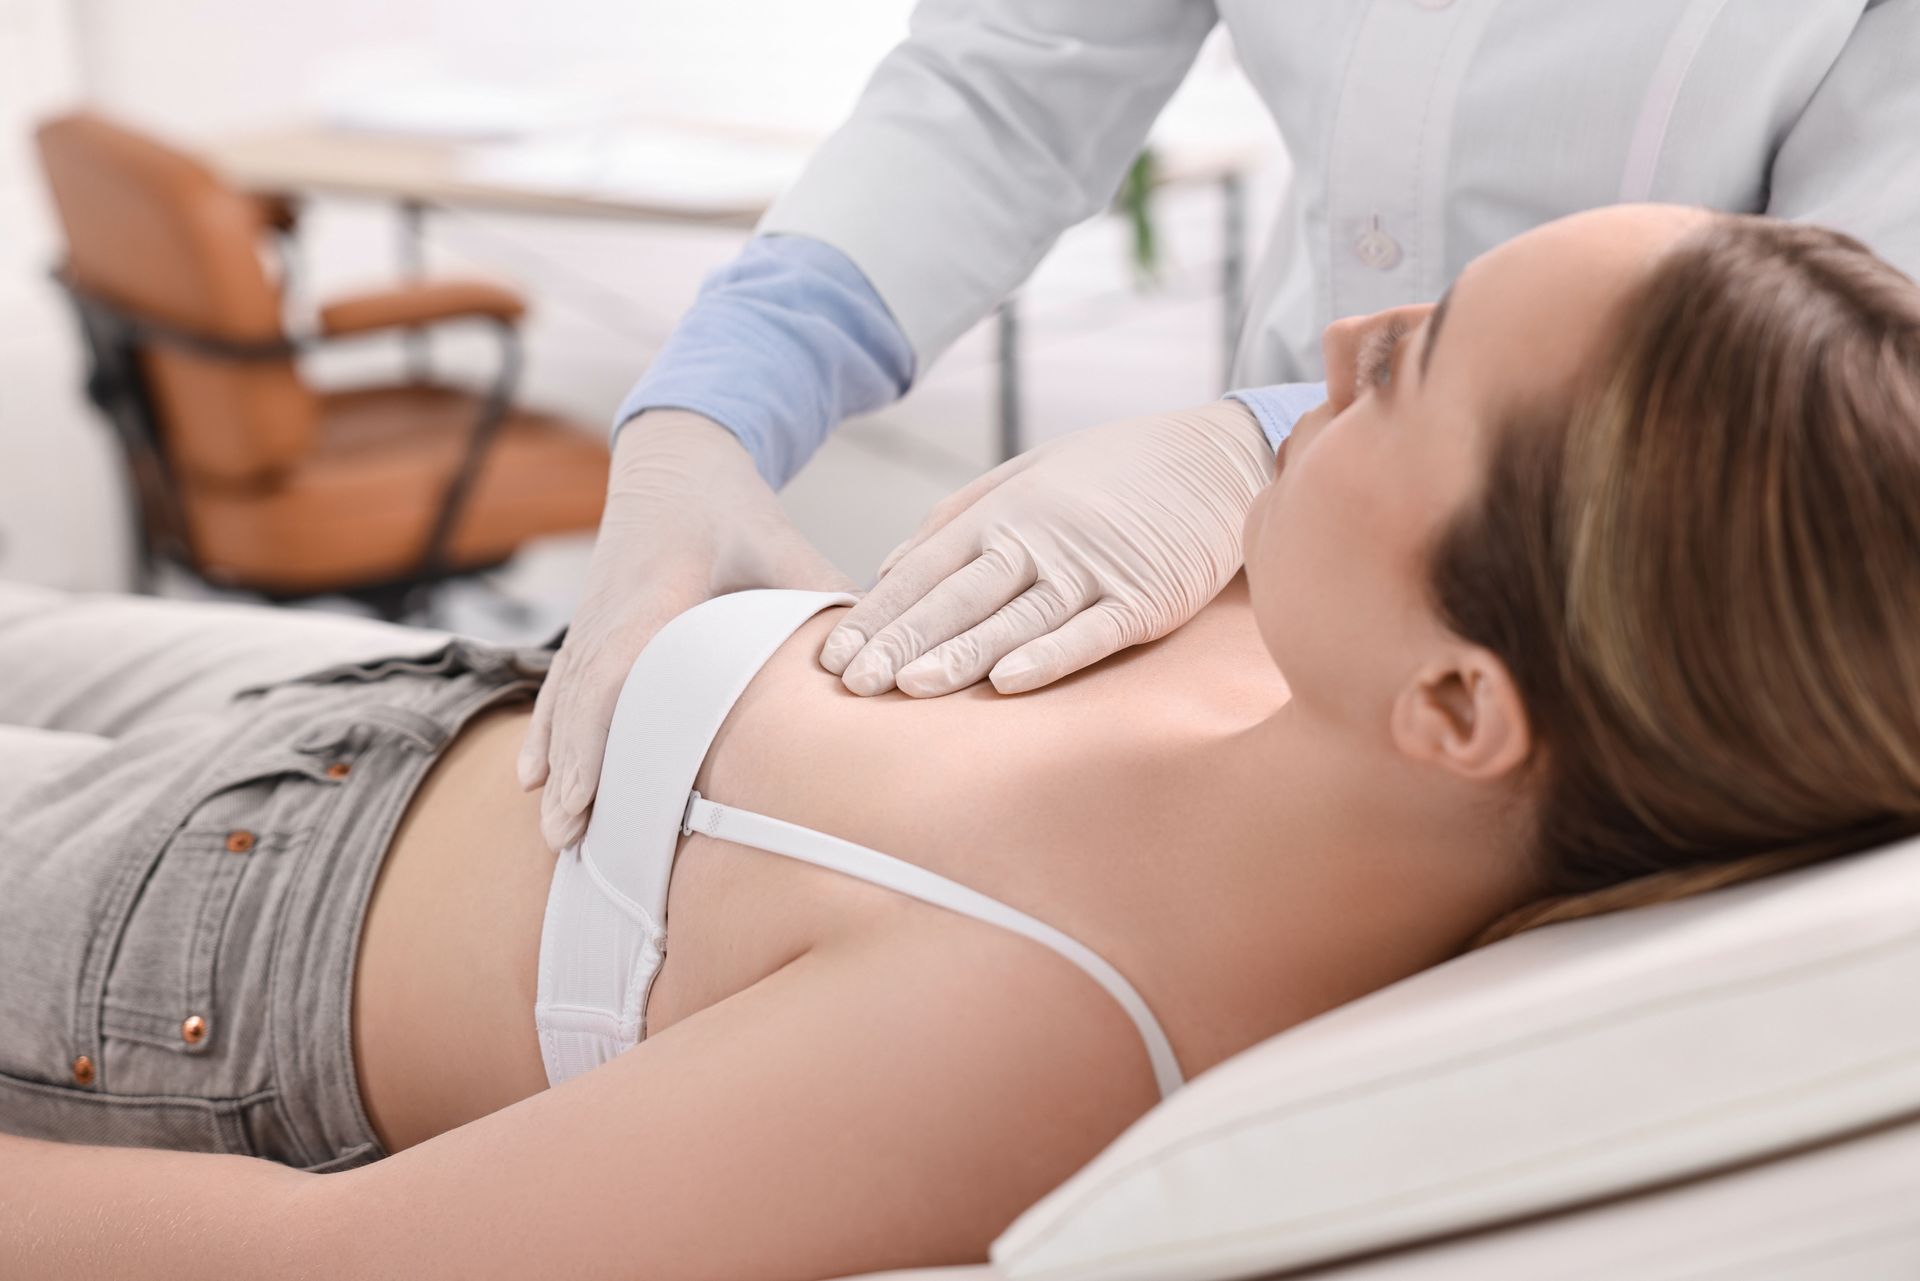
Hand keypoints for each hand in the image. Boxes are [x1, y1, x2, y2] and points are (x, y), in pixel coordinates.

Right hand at [517, 410, 857, 851]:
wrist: (678, 461)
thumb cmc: (737, 511)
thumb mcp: (786, 548)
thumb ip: (824, 603)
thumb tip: (872, 668)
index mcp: (659, 586)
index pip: (622, 667)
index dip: (601, 730)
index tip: (590, 787)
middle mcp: (611, 607)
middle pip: (584, 698)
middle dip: (576, 768)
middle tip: (570, 837)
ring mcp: (591, 619)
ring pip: (565, 699)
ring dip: (559, 763)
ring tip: (559, 833)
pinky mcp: (587, 628)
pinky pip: (559, 687)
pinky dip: (547, 733)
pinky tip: (534, 780)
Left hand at [818, 400, 1272, 696]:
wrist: (1216, 457)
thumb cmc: (1114, 470)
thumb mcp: (1027, 473)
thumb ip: (955, 518)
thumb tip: (886, 568)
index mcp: (1005, 511)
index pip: (926, 569)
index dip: (880, 614)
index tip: (835, 656)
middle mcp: (1040, 538)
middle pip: (959, 598)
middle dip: (903, 642)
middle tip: (855, 685)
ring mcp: (1093, 569)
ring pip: (1014, 619)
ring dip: (960, 655)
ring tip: (910, 688)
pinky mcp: (1144, 599)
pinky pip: (1089, 633)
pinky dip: (1048, 655)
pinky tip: (1007, 682)